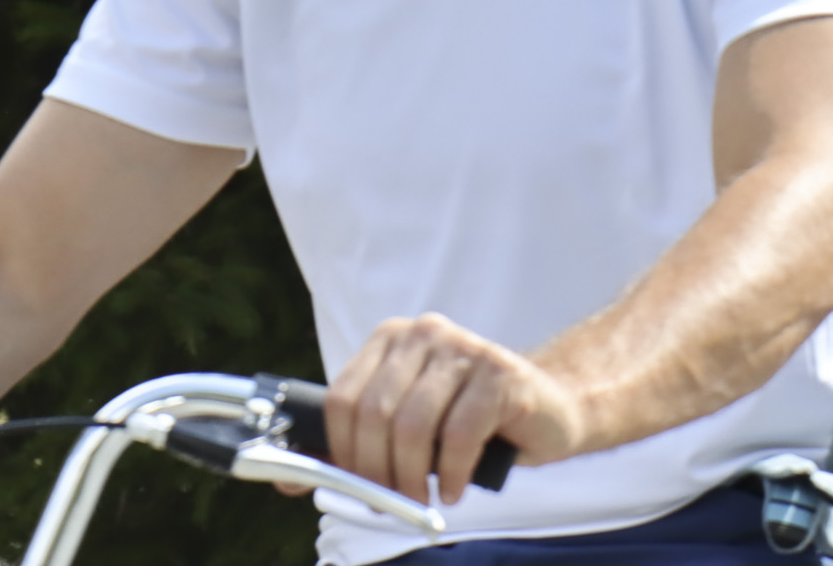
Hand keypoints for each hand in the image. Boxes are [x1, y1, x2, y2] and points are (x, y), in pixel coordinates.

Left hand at [323, 312, 588, 505]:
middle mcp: (424, 333)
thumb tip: (286, 478)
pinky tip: (455, 487)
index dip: (341, 452)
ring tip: (424, 497)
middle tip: (391, 500)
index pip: (342, 399)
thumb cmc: (467, 422)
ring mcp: (465, 348)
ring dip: (412, 477)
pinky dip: (451, 473)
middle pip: (374, 413)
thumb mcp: (404, 429)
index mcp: (391, 340)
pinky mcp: (500, 372)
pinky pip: (459, 433)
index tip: (355, 484)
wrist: (546, 408)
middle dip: (376, 471)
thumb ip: (350, 447)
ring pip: (413, 425)